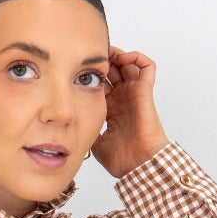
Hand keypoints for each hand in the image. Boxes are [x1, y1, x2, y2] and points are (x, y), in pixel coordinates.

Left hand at [90, 46, 170, 178]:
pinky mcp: (145, 92)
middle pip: (114, 71)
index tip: (77, 68)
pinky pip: (147, 67)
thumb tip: (69, 121)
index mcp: (112, 109)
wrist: (138, 164)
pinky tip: (122, 59)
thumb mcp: (94, 139)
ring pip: (129, 64)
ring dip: (118, 55)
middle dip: (103, 61)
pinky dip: (137, 57)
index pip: (101, 84)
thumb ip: (85, 127)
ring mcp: (135, 94)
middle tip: (90, 55)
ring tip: (105, 53)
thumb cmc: (121, 158)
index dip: (91, 75)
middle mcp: (124, 99)